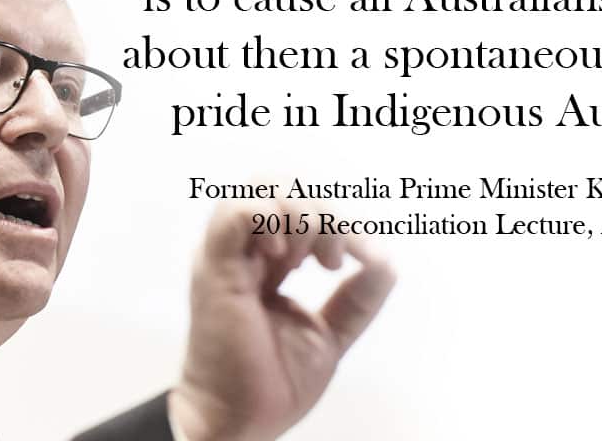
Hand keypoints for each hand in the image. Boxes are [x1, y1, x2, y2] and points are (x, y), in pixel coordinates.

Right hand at [169, 199, 396, 440]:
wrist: (242, 421)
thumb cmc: (273, 382)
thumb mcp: (332, 332)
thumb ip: (358, 296)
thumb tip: (387, 259)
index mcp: (267, 262)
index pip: (302, 206)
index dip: (341, 222)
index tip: (361, 259)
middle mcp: (245, 251)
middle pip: (284, 185)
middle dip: (323, 212)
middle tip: (333, 261)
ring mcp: (227, 255)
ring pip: (263, 187)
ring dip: (301, 214)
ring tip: (310, 259)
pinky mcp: (215, 268)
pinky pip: (237, 211)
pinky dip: (271, 220)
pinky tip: (284, 256)